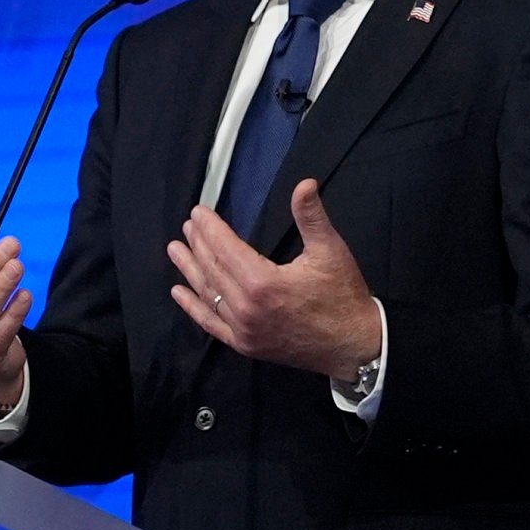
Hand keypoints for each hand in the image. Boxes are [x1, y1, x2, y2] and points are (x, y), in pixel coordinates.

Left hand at [167, 182, 383, 384]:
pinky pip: (211, 324)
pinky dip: (193, 307)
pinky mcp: (244, 345)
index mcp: (263, 283)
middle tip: (187, 226)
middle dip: (198, 245)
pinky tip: (179, 293)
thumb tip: (304, 184)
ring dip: (190, 270)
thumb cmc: (342, 295)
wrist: (354, 344)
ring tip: (176, 250)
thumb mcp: (330, 250)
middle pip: (213, 269)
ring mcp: (242, 329)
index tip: (197, 213)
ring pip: (208, 294)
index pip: (226, 249)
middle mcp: (245, 308)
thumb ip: (312, 217)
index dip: (210, 229)